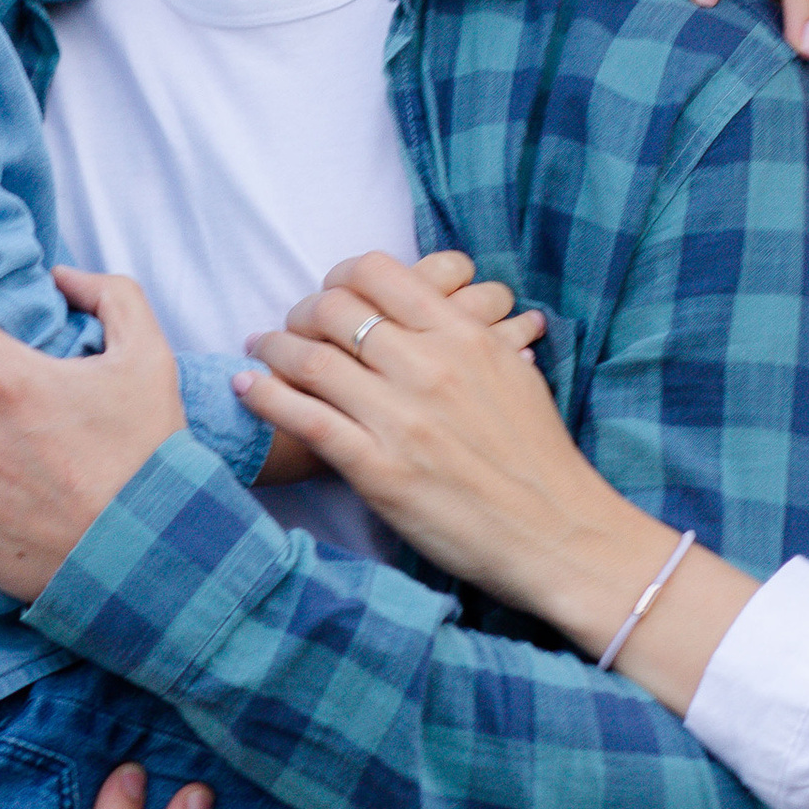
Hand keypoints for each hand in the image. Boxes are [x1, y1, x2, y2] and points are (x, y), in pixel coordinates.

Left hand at [235, 249, 757, 710]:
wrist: (561, 534)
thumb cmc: (542, 462)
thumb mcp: (518, 378)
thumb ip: (479, 341)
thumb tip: (458, 314)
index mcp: (464, 337)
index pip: (378, 273)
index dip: (340, 277)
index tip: (330, 294)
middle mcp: (429, 367)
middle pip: (334, 309)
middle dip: (300, 311)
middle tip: (291, 327)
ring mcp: (401, 419)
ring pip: (311, 358)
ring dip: (273, 348)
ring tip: (260, 351)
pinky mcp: (379, 470)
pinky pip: (305, 420)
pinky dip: (265, 397)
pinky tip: (246, 388)